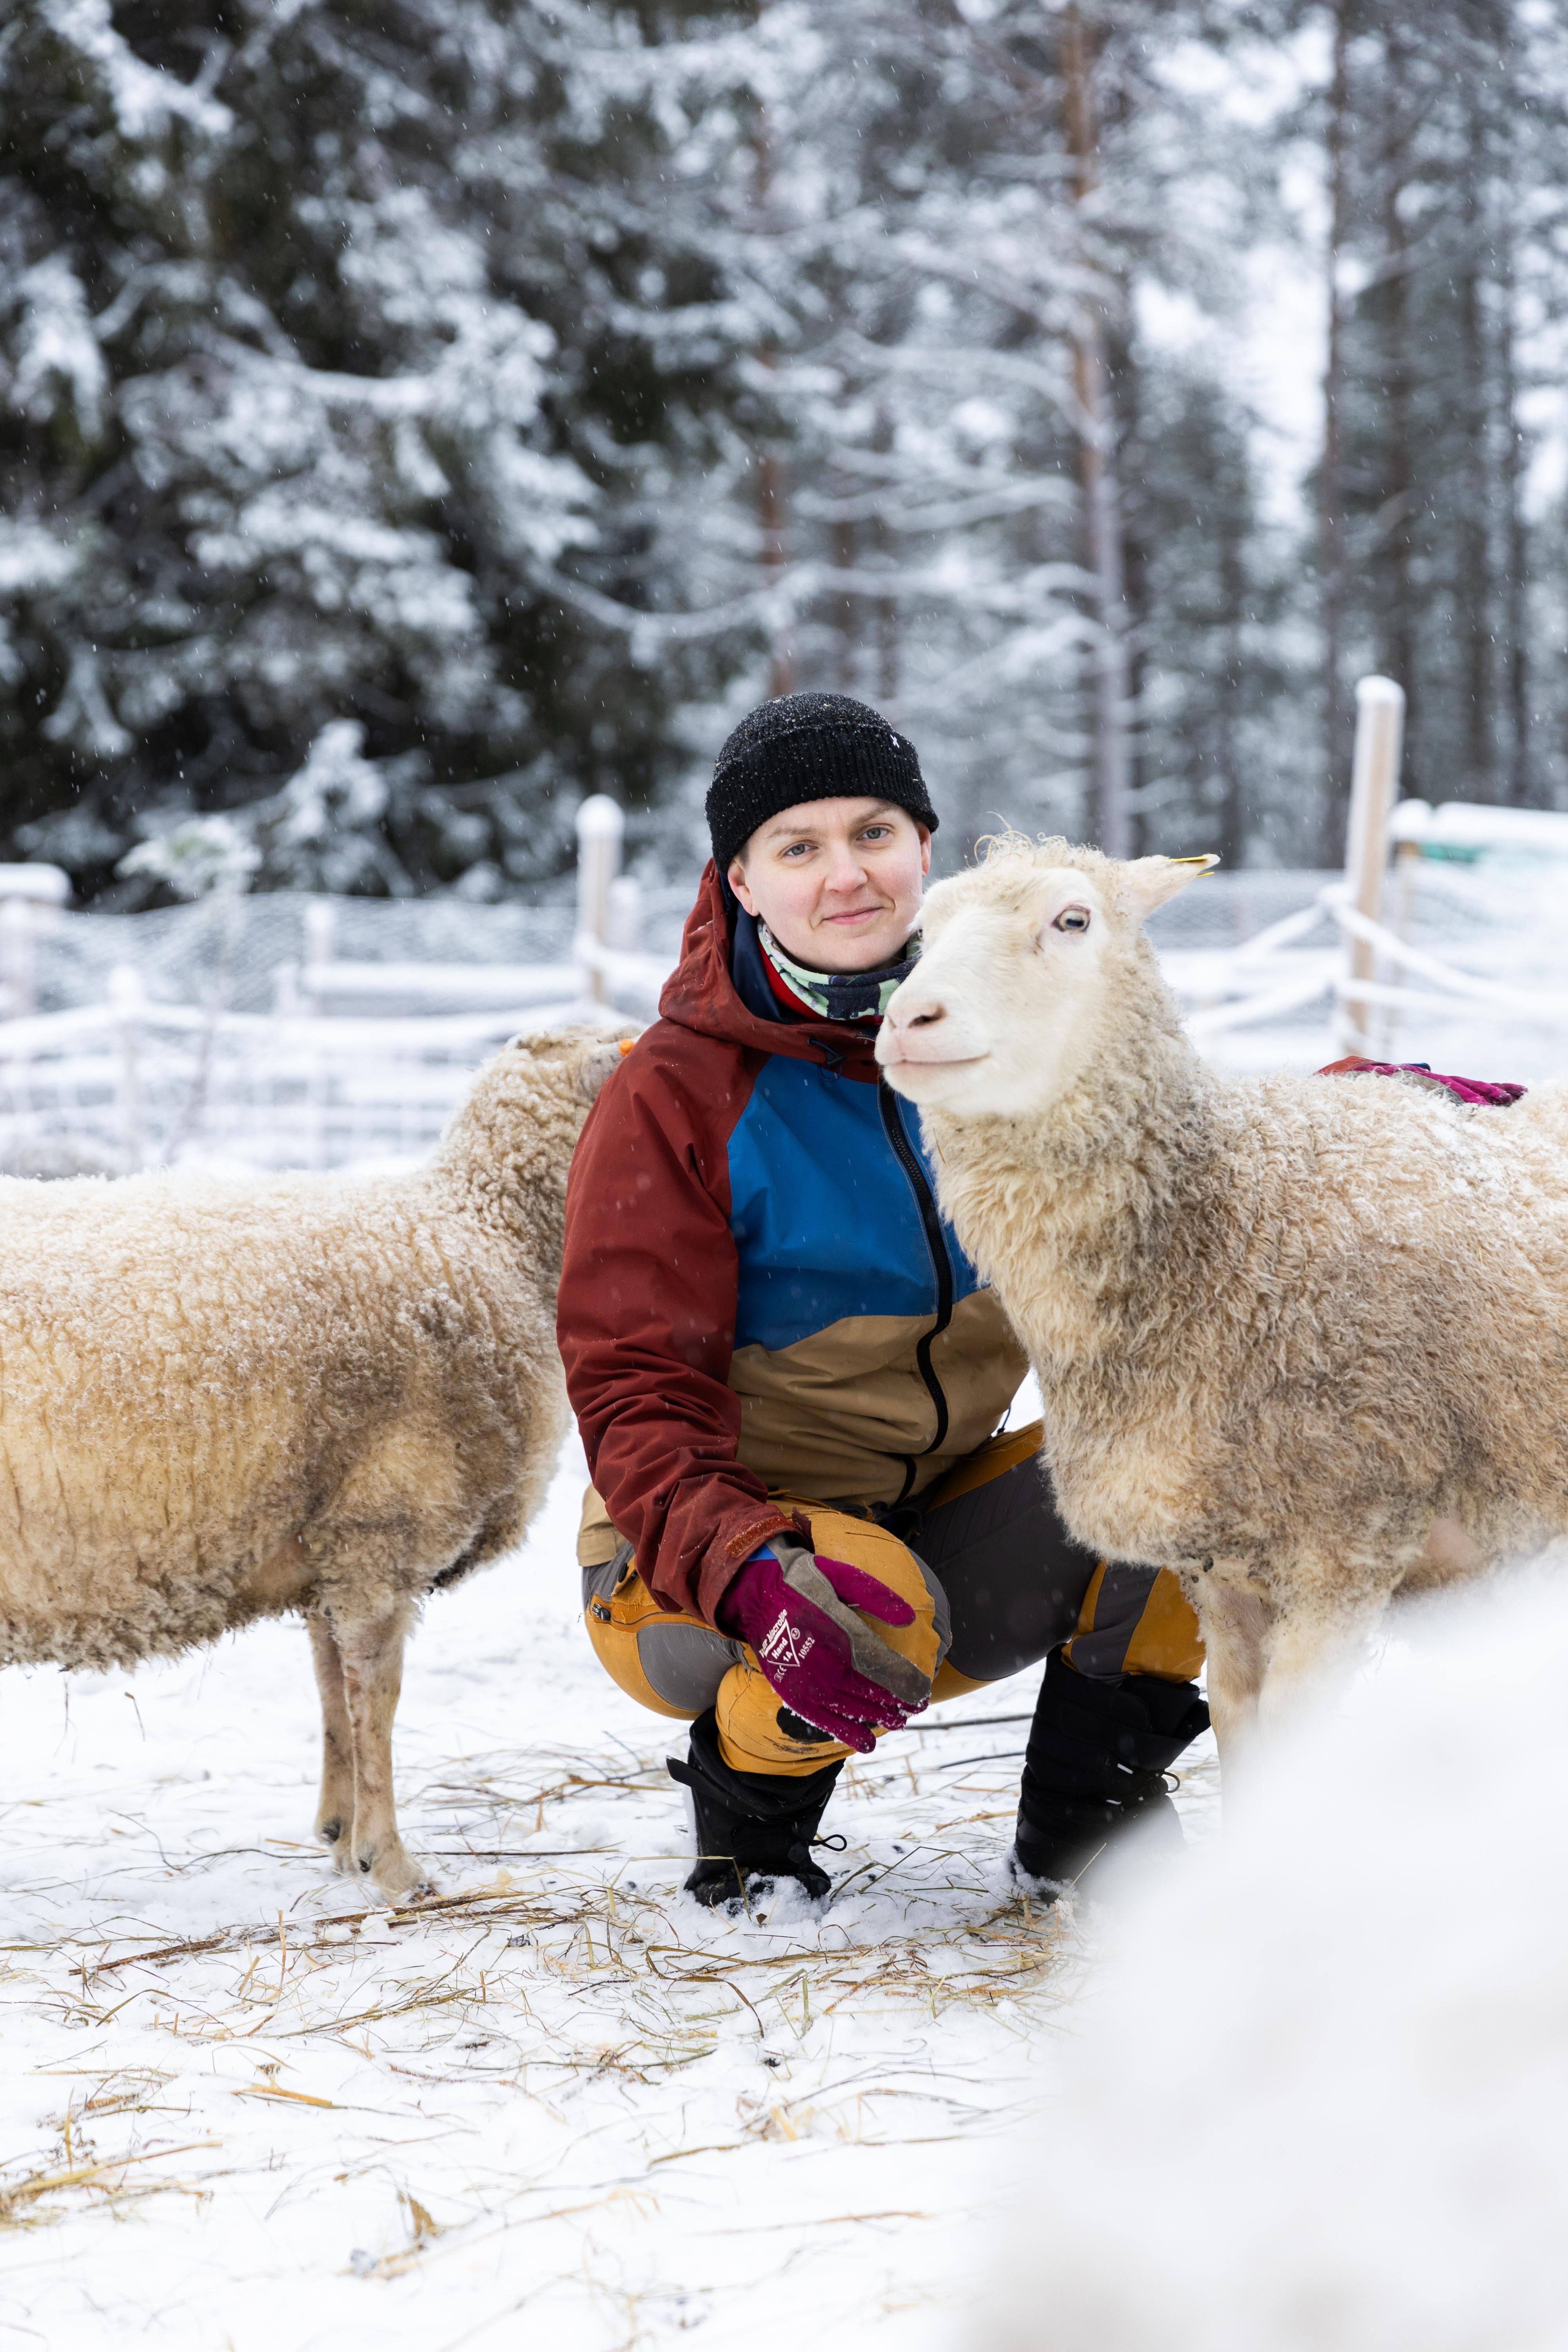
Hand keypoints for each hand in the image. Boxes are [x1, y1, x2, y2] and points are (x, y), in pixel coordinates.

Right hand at [717, 1538, 930, 1753]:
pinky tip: (867, 1743)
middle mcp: (826, 1663)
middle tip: (919, 1707)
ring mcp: (809, 1682)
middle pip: (871, 1690)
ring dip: (879, 1717)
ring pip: (853, 1708)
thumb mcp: (840, 1575)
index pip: (883, 1665)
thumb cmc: (802, 1584)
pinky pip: (824, 1720)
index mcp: (841, 1633)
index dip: (906, 1682)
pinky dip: (847, 1733)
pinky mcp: (793, 1693)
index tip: (924, 1691)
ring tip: (900, 1722)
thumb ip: (875, 1595)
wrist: (755, 1597)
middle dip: (898, 1702)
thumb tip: (910, 1617)